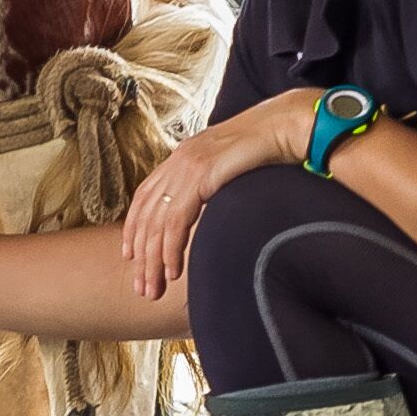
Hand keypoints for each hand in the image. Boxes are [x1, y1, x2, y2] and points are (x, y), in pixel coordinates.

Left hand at [120, 89, 320, 299]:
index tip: (131, 257)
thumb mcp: (227, 168)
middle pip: (146, 216)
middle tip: (142, 288)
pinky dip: (171, 249)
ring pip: (157, 223)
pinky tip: (173, 271)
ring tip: (154, 288)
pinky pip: (176, 220)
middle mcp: (178, 161)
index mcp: (180, 158)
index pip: (144, 198)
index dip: (134, 230)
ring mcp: (187, 167)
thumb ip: (210, 185)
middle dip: (141, 257)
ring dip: (153, 261)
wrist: (285, 126)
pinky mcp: (201, 175)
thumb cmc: (266, 150)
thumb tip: (206, 211)